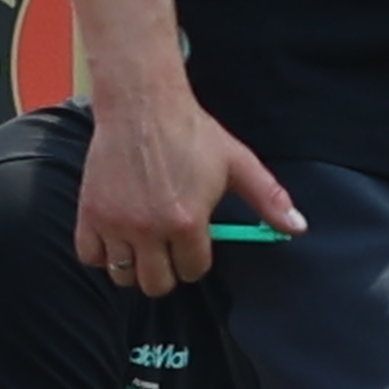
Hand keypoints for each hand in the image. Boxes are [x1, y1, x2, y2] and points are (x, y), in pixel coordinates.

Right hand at [74, 69, 295, 294]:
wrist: (142, 104)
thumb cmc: (191, 132)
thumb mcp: (237, 163)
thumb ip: (269, 199)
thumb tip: (298, 228)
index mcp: (187, 222)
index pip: (193, 270)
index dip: (196, 258)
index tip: (193, 241)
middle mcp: (149, 229)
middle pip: (156, 284)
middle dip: (167, 271)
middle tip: (168, 248)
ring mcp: (116, 223)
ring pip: (123, 275)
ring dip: (135, 264)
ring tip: (143, 243)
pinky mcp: (90, 213)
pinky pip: (90, 257)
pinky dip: (102, 254)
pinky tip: (117, 237)